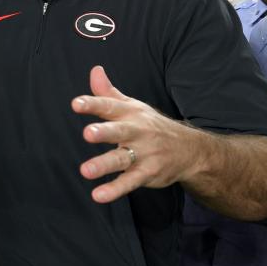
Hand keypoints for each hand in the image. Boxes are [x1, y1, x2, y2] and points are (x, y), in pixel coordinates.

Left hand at [71, 66, 199, 203]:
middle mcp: (138, 132)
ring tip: (85, 171)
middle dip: (104, 132)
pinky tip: (98, 195)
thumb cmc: (151, 126)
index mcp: (131, 114)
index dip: (93, 104)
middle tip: (87, 133)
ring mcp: (144, 153)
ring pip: (122, 159)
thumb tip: (95, 70)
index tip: (75, 104)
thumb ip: (108, 93)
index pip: (110, 106)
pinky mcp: (148, 173)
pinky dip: (115, 190)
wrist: (191, 150)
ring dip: (104, 164)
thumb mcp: (132, 106)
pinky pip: (130, 182)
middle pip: (119, 131)